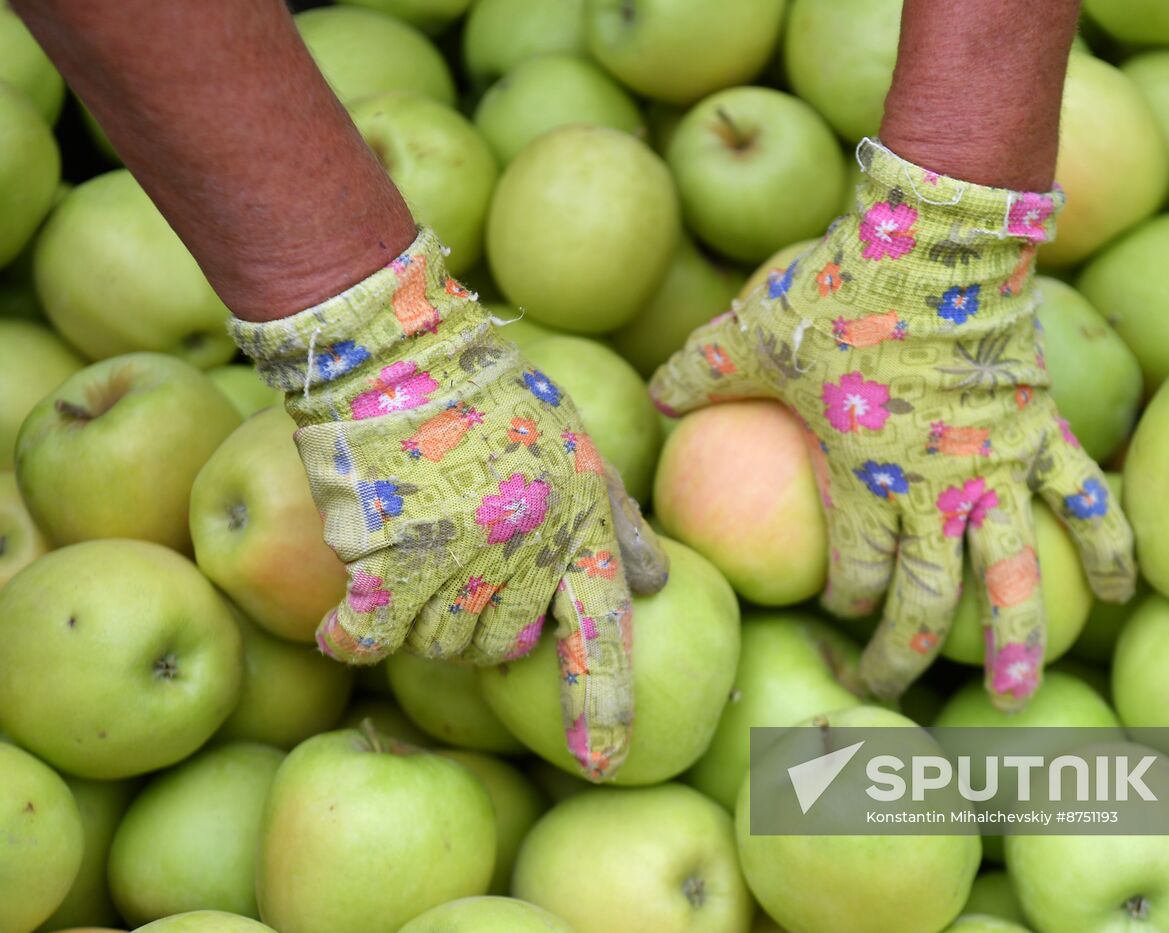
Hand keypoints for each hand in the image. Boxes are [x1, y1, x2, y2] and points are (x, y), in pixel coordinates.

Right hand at [232, 230, 667, 779]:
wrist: (404, 355)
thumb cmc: (495, 404)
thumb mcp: (579, 450)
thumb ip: (619, 522)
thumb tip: (656, 585)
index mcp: (580, 524)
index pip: (601, 632)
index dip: (603, 704)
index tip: (604, 763)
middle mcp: (527, 546)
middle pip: (502, 650)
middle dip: (483, 630)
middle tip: (462, 574)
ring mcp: (458, 553)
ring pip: (437, 647)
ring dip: (420, 623)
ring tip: (413, 560)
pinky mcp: (388, 553)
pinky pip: (368, 637)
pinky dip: (353, 635)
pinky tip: (346, 617)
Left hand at [649, 139, 1133, 709]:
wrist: (939, 234)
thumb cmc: (842, 285)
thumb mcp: (754, 332)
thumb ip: (699, 370)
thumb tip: (652, 395)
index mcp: (862, 477)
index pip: (854, 571)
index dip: (844, 601)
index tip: (839, 610)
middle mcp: (933, 489)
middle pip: (921, 600)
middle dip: (903, 655)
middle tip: (890, 697)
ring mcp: (995, 466)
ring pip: (1011, 576)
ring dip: (1014, 641)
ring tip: (1013, 697)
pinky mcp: (1043, 431)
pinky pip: (1088, 498)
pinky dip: (1110, 546)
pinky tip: (1123, 590)